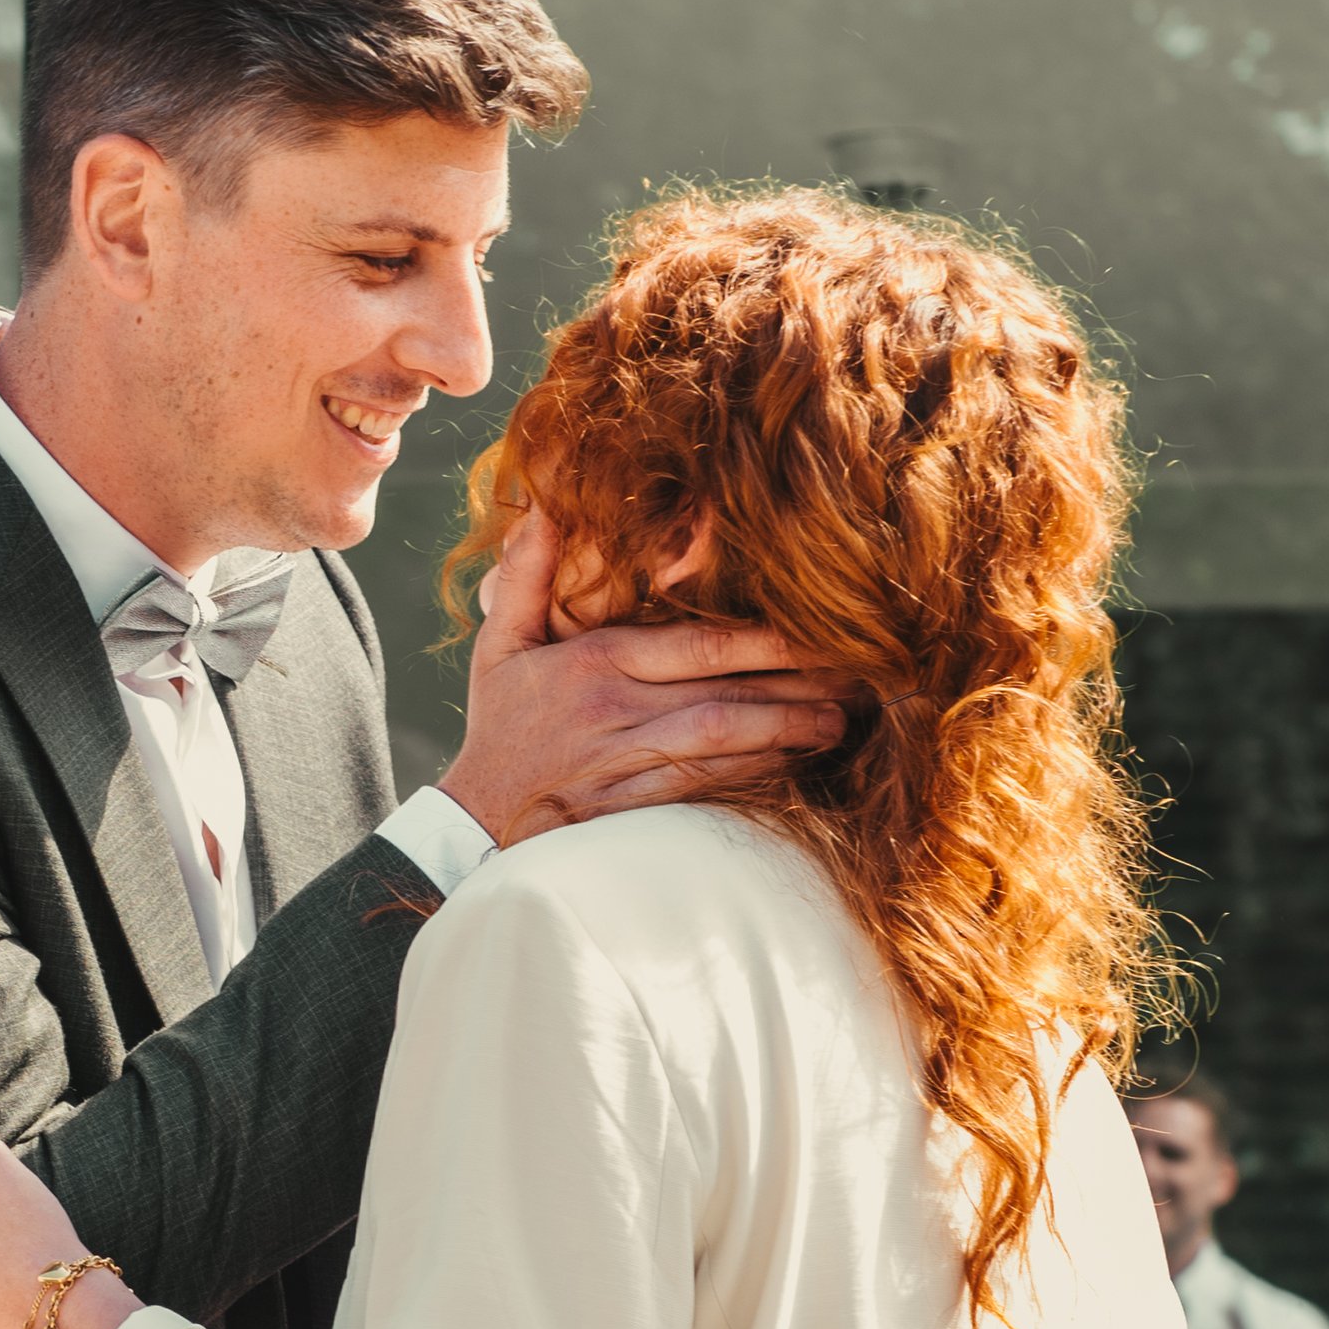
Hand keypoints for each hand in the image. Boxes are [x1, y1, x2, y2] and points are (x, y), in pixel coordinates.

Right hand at [437, 515, 852, 848]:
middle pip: (725, 689)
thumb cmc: (499, 726)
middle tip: (855, 676)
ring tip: (838, 722)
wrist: (473, 821)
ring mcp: (627, 761)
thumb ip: (527, 576)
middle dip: (796, 683)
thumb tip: (545, 507)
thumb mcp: (500, 644)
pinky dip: (751, 777)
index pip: (697, 644)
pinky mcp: (633, 807)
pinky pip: (705, 787)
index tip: (819, 629)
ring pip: (724, 740)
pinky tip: (791, 766)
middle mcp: (618, 710)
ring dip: (787, 731)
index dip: (766, 639)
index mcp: (596, 662)